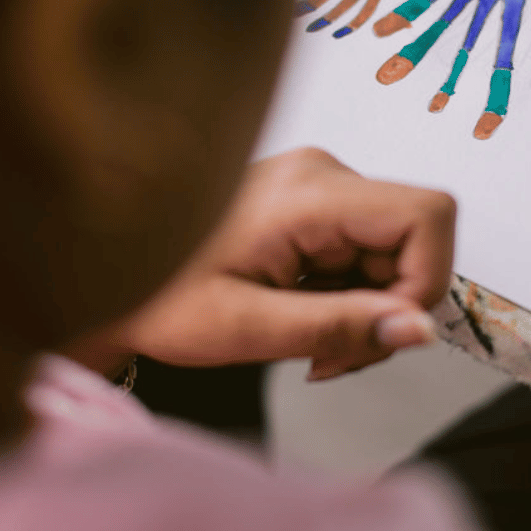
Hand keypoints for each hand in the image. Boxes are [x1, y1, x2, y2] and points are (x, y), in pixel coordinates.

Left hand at [105, 148, 455, 379]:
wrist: (103, 278)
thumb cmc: (155, 300)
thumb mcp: (248, 328)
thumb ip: (340, 327)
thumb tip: (421, 330)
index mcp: (308, 193)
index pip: (427, 215)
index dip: (427, 280)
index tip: (382, 332)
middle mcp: (321, 174)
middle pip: (414, 240)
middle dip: (391, 308)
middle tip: (332, 356)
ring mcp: (316, 185)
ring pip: (395, 252)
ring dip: (368, 309)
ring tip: (310, 344)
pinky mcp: (311, 203)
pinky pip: (365, 252)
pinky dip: (350, 296)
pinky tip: (304, 317)